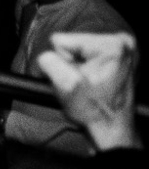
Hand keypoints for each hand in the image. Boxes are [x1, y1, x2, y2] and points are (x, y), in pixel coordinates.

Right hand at [35, 31, 139, 150]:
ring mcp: (123, 50)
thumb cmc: (94, 110)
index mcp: (111, 45)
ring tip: (88, 85)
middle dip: (72, 64)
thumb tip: (45, 56)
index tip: (74, 78)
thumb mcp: (65, 85)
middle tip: (81, 84)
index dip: (62, 62)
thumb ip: (49, 62)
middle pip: (74, 43)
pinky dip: (88, 69)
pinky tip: (94, 83)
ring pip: (80, 50)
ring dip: (79, 68)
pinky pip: (90, 56)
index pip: (63, 40)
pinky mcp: (120, 57)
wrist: (112, 128)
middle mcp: (121, 43)